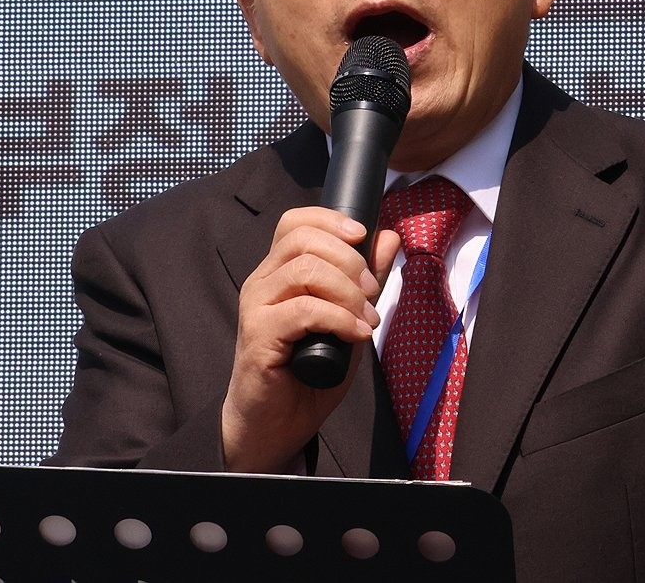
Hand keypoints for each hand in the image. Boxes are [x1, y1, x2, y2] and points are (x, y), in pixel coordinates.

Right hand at [220, 207, 399, 471]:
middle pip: (303, 240)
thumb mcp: (348, 318)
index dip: (330, 219)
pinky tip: (356, 334)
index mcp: (279, 272)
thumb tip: (388, 237)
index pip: (294, 222)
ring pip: (305, 271)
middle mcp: (262, 283)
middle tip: (370, 291)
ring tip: (366, 317)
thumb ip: (366, 280)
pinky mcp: (258, 335)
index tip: (361, 235)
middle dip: (349, 259)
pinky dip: (339, 318)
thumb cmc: (309, 372)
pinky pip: (304, 310)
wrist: (277, 424)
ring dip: (347, 290)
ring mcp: (257, 307)